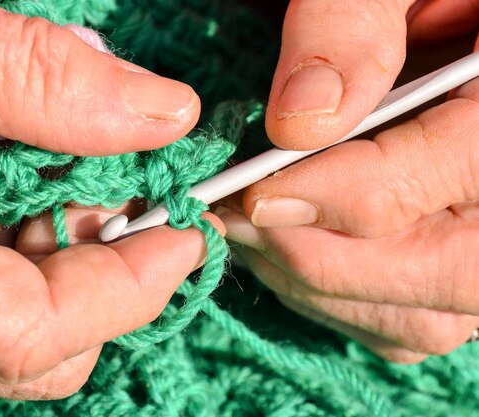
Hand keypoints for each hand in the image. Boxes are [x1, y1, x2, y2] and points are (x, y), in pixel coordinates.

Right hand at [0, 0, 213, 398]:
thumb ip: (35, 77)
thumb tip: (161, 115)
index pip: (32, 333)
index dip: (128, 289)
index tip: (185, 233)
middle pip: (26, 349)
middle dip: (98, 277)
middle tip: (130, 199)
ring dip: (56, 260)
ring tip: (63, 176)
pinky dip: (9, 249)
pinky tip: (5, 182)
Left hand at [219, 0, 478, 362]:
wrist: (447, 19)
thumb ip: (353, 25)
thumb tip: (299, 120)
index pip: (431, 182)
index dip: (326, 194)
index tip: (247, 190)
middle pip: (432, 274)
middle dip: (313, 253)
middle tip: (234, 219)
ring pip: (418, 318)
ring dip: (317, 285)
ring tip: (252, 234)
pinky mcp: (460, 271)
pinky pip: (408, 324)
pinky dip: (341, 305)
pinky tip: (294, 255)